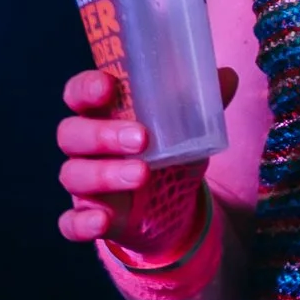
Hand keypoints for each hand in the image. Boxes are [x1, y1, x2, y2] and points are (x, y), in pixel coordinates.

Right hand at [57, 63, 236, 251]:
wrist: (167, 208)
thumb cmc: (166, 153)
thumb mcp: (186, 129)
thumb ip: (201, 103)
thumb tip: (228, 76)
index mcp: (102, 114)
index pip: (78, 93)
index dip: (85, 88)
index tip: (107, 87)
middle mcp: (84, 146)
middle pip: (70, 134)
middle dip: (102, 135)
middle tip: (142, 139)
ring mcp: (82, 183)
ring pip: (72, 174)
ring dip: (104, 175)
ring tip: (142, 175)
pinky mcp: (86, 216)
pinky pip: (71, 221)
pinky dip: (82, 223)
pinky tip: (101, 222)